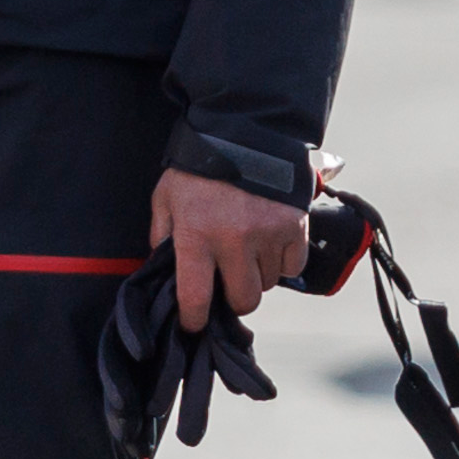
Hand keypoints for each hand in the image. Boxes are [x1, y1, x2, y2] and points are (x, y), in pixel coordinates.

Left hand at [153, 166, 308, 330]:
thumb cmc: (198, 168)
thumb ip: (162, 235)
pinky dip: (283, 264)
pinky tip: (269, 247)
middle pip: (244, 300)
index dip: (194, 319)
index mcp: (197, 235)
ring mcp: (268, 234)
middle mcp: (234, 240)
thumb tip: (164, 270)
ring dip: (257, 277)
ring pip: (268, 284)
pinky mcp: (295, 226)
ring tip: (245, 255)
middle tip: (226, 287)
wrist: (243, 132)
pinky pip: (293, 267)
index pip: (196, 296)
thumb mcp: (166, 198)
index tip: (194, 325)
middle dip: (234, 301)